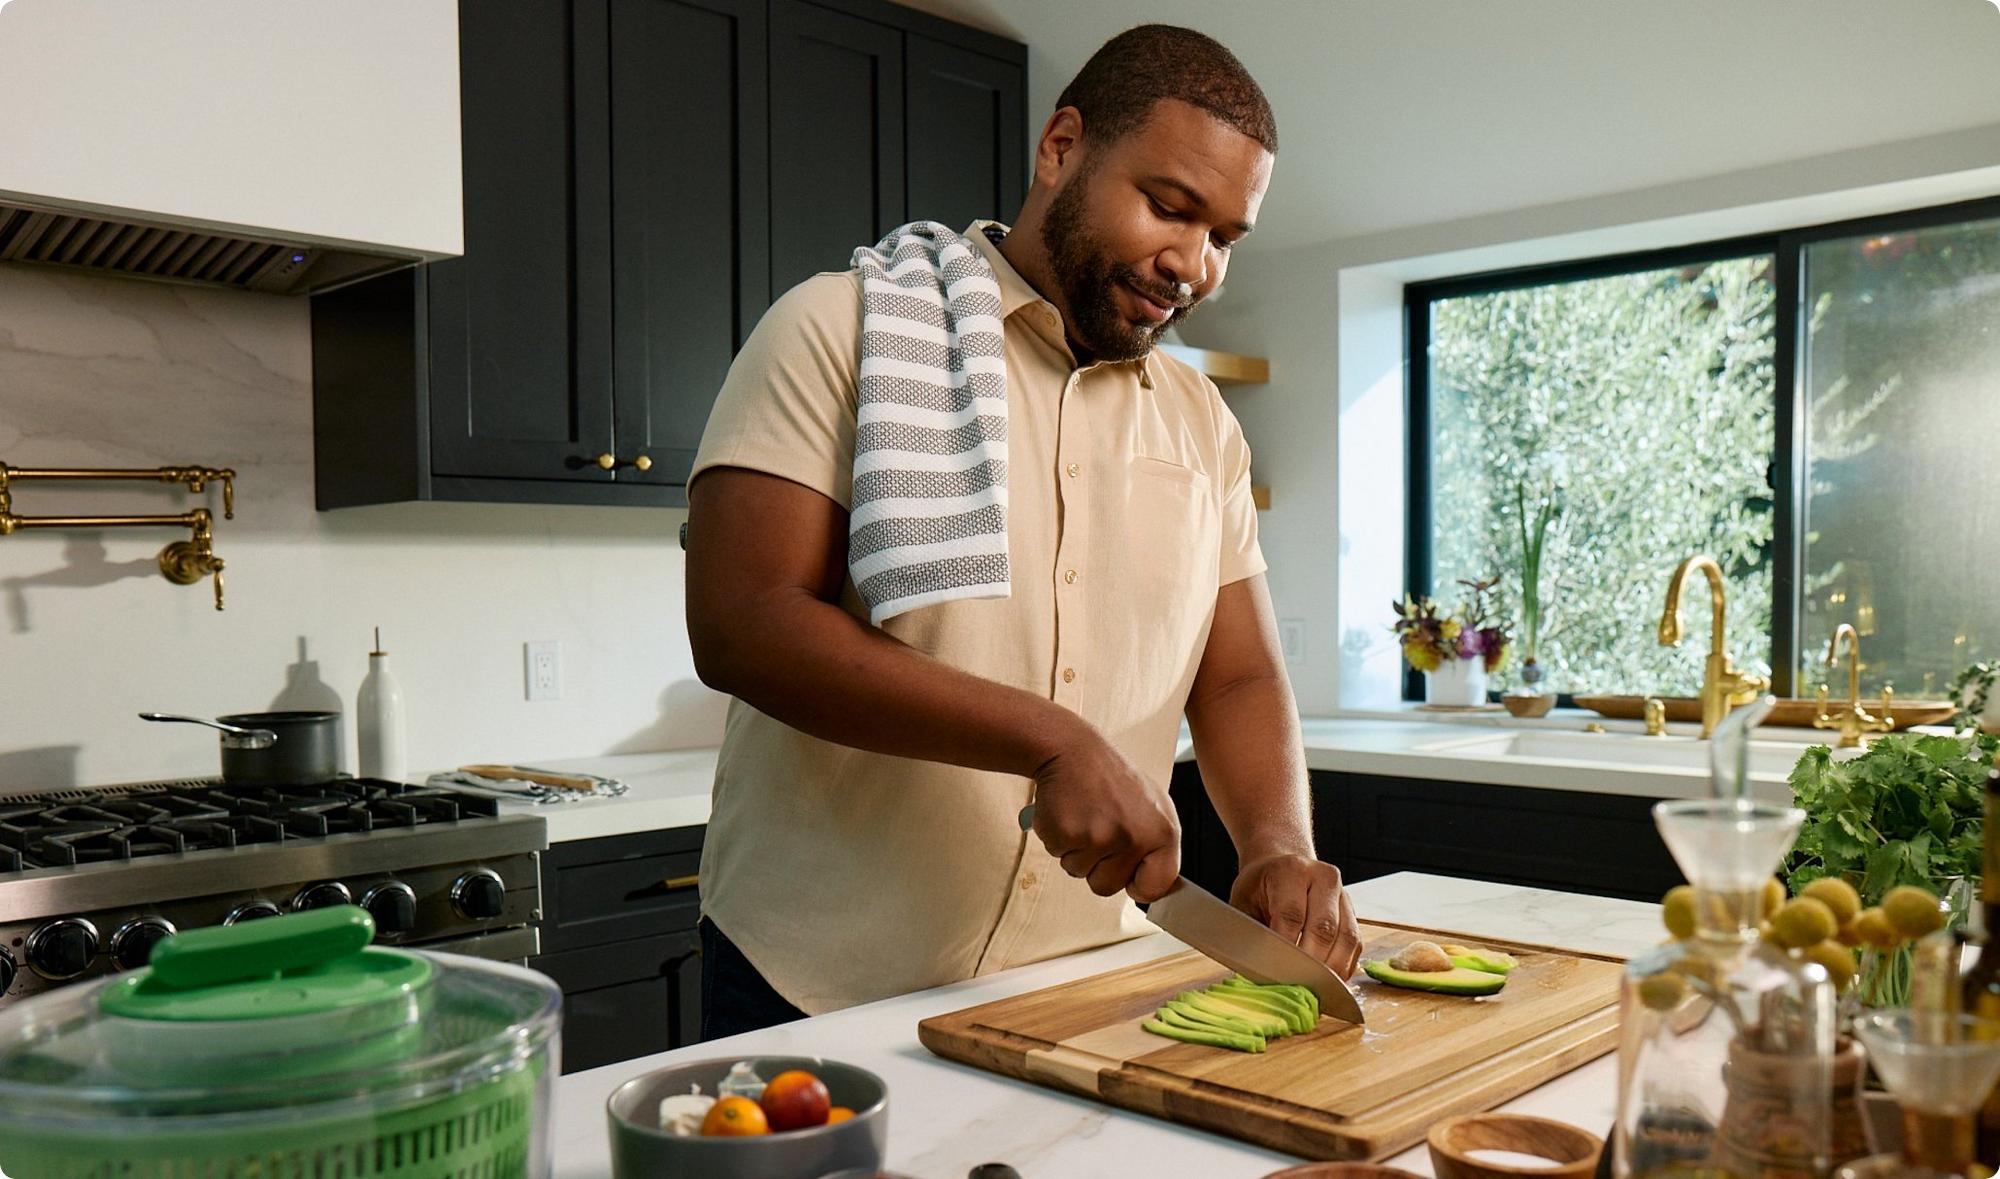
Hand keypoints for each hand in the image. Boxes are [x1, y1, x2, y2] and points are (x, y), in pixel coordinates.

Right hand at [1027, 727, 1179, 902]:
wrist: (1072, 749)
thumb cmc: (1110, 778)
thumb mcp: (1151, 807)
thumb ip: (1157, 847)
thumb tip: (1157, 886)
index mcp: (1164, 832)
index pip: (1157, 886)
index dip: (1138, 885)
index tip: (1129, 877)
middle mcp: (1136, 837)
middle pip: (1108, 887)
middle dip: (1096, 867)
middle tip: (1097, 830)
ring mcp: (1101, 837)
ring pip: (1079, 872)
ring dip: (1075, 850)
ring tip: (1083, 817)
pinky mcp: (1068, 834)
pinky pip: (1057, 855)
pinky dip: (1057, 838)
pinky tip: (1067, 812)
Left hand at [1230, 853, 1362, 978]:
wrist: (1281, 866)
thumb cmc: (1259, 887)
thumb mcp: (1243, 902)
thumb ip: (1251, 931)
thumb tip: (1257, 966)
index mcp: (1291, 871)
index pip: (1292, 915)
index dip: (1286, 948)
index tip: (1278, 972)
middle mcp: (1323, 878)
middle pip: (1324, 929)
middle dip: (1310, 963)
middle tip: (1296, 987)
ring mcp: (1343, 894)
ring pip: (1346, 938)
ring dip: (1331, 969)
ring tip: (1313, 988)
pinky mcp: (1353, 912)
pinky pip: (1355, 944)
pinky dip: (1343, 966)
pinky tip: (1327, 980)